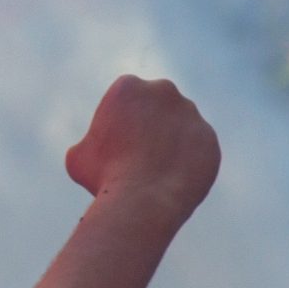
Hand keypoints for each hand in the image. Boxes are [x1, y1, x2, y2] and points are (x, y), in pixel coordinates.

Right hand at [65, 75, 220, 220]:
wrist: (143, 200)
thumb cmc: (104, 177)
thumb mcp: (78, 157)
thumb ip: (89, 143)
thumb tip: (90, 149)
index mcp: (128, 87)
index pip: (128, 98)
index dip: (121, 120)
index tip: (118, 141)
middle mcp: (163, 91)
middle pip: (157, 105)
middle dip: (151, 123)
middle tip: (142, 152)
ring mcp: (190, 114)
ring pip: (180, 126)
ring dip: (173, 141)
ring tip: (159, 170)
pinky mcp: (209, 138)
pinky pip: (199, 148)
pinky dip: (189, 160)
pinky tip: (174, 178)